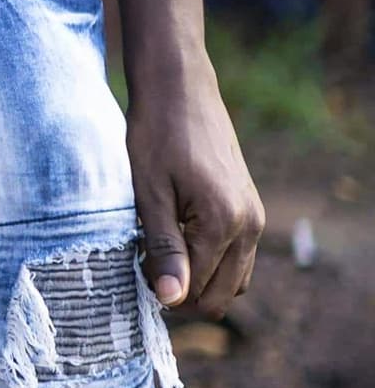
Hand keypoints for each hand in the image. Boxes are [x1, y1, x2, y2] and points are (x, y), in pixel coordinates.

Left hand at [125, 53, 263, 318]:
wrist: (179, 88)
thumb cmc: (156, 135)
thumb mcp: (149, 193)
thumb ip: (163, 247)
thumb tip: (171, 299)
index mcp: (225, 225)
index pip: (199, 289)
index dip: (164, 292)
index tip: (133, 276)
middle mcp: (251, 226)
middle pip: (224, 293)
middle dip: (185, 294)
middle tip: (144, 273)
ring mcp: (255, 216)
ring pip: (234, 277)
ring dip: (200, 279)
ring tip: (157, 257)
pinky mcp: (249, 206)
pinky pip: (237, 254)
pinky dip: (211, 260)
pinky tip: (176, 240)